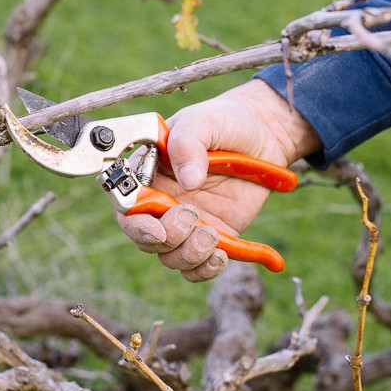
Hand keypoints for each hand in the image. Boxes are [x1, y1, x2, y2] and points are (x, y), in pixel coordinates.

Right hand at [115, 79, 320, 280]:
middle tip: (194, 219)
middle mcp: (160, 202)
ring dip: (189, 255)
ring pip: (171, 256)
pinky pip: (198, 266)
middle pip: (145, 238)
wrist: (264, 136)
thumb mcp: (205, 121)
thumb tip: (189, 180)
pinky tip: (222, 257)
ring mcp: (185, 223)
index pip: (126, 204)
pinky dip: (207, 269)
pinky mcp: (211, 236)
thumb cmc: (225, 122)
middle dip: (168, 238)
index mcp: (147, 173)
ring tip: (213, 237)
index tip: (158, 229)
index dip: (135, 223)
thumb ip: (189, 143)